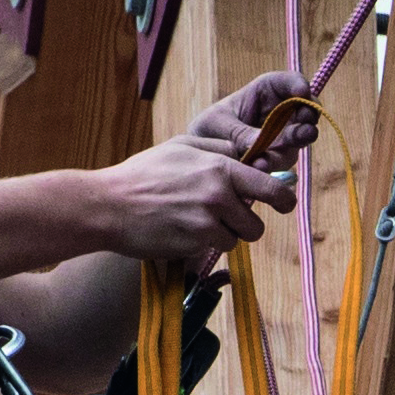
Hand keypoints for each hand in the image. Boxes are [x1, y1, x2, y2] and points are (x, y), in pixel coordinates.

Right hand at [85, 133, 293, 266]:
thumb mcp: (183, 145)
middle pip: (257, 223)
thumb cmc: (144, 172)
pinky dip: (205, 245)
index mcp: (220, 167)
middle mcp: (219, 195)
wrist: (109, 204)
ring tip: (197, 222)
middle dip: (248, 224)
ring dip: (224, 235)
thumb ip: (219, 148)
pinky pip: (215, 249)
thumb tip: (247, 153)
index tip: (285, 203)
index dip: (283, 199)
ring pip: (237, 239)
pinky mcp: (194, 244)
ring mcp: (207, 222)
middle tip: (232, 220)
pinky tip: (184, 231)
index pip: (271, 187)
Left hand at [184, 70, 320, 168]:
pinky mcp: (280, 157)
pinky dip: (271, 164)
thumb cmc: (209, 129)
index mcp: (266, 91)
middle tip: (304, 130)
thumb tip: (261, 146)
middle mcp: (281, 112)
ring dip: (287, 147)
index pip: (290, 82)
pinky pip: (283, 160)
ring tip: (268, 156)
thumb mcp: (216, 124)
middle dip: (307, 120)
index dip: (299, 85)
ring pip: (298, 140)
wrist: (203, 155)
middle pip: (306, 111)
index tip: (302, 93)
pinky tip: (258, 167)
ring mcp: (284, 136)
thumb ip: (238, 132)